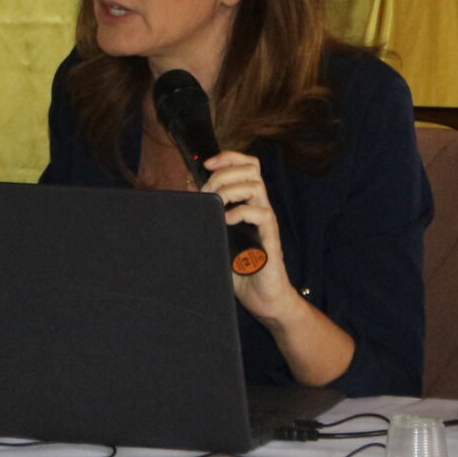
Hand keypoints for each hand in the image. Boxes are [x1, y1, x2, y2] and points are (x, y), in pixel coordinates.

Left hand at [198, 150, 298, 321]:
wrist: (264, 298)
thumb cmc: (241, 269)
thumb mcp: (217, 237)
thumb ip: (206, 215)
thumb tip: (187, 193)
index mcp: (248, 203)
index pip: (246, 165)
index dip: (228, 157)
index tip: (207, 164)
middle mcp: (259, 207)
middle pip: (252, 168)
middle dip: (225, 172)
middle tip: (208, 189)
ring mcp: (266, 222)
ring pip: (256, 186)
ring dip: (230, 189)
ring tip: (216, 204)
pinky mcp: (270, 239)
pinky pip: (261, 214)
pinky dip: (240, 212)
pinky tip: (226, 221)